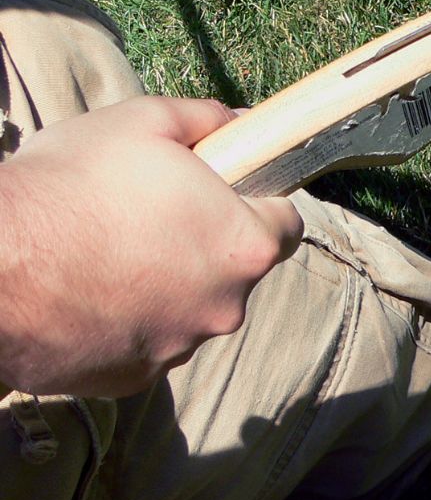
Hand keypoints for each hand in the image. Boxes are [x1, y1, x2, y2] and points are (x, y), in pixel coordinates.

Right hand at [0, 96, 302, 397]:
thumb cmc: (74, 184)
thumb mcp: (149, 121)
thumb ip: (210, 119)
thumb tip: (241, 122)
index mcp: (243, 245)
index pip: (288, 224)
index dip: (263, 202)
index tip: (232, 191)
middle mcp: (224, 307)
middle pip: (240, 268)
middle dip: (211, 240)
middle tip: (161, 210)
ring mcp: (177, 348)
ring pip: (194, 306)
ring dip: (171, 281)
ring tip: (116, 247)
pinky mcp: (131, 379)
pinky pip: (150, 339)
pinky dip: (133, 317)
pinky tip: (92, 286)